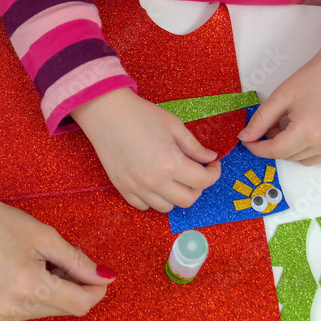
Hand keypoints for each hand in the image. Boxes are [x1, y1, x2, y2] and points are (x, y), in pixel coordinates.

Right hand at [0, 170, 113, 320]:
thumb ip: (79, 261)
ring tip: (39, 263)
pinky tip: (27, 274)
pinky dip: (38, 295)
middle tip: (61, 259)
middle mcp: (16, 308)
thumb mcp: (45, 236)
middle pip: (66, 308)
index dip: (96, 289)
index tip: (99, 274)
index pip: (80, 303)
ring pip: (50, 310)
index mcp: (30, 286)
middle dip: (74, 286)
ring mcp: (4, 316)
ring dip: (56, 290)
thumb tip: (104, 277)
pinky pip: (31, 312)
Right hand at [71, 88, 220, 211]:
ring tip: (174, 179)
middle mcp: (155, 181)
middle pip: (188, 200)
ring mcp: (137, 187)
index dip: (214, 173)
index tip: (213, 165)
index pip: (203, 181)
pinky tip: (154, 183)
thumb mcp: (174, 126)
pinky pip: (143, 206)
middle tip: (195, 172)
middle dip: (197, 187)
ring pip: (166, 207)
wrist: (106, 113)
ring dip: (175, 195)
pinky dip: (153, 199)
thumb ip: (194, 146)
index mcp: (171, 164)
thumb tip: (210, 158)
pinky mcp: (123, 188)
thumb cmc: (141, 115)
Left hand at [239, 28, 320, 165]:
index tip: (248, 141)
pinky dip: (315, 152)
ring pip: (306, 161)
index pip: (275, 151)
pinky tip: (314, 133)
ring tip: (297, 125)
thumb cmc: (313, 79)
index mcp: (308, 131)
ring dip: (295, 149)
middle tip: (277, 122)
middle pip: (289, 157)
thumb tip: (245, 138)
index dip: (257, 148)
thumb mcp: (281, 96)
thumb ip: (260, 120)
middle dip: (276, 143)